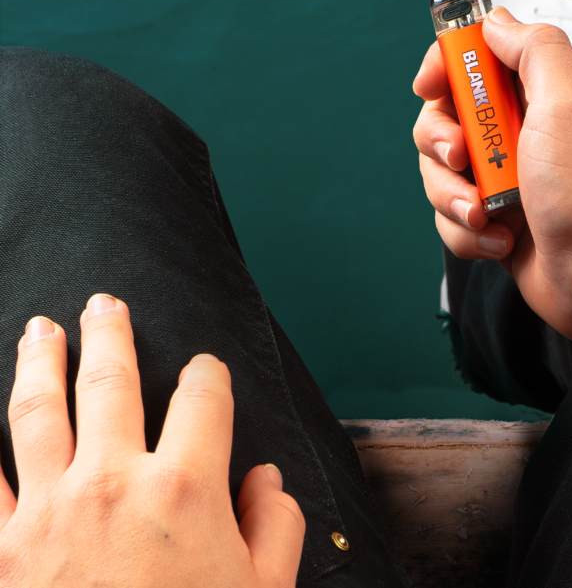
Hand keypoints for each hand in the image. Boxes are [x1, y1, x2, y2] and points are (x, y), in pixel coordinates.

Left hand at [0, 294, 304, 586]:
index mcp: (186, 485)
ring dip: (39, 361)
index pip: (204, 395)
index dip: (209, 374)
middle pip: (112, 379)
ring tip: (40, 329)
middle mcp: (114, 481)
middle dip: (111, 332)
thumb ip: (277, 526)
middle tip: (104, 303)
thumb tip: (266, 480)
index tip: (206, 373)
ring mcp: (47, 512)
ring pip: (38, 411)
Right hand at [413, 7, 571, 347]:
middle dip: (441, 141)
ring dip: (452, 195)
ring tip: (484, 215)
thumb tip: (495, 21)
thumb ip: (534, 48)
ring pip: (438, 171)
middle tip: (462, 158)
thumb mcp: (568, 99)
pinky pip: (449, 215)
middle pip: (443, 116)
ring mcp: (502, 177)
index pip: (473, 59)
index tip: (431, 85)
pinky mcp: (491, 219)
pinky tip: (501, 242)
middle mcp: (517, 131)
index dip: (444, 67)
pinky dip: (467, 232)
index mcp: (537, 93)